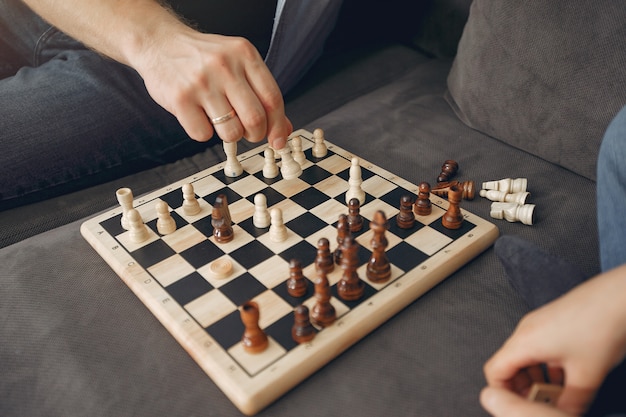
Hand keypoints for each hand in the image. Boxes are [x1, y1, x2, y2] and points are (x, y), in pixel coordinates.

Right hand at [133, 26, 291, 148]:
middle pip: (255, 119)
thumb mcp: (238, 64)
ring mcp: (202, 83)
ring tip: (220, 119)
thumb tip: (283, 128)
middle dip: (255, 135)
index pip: (272, 98)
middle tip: (248, 132)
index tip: (278, 140)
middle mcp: (225, 66)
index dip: (278, 125)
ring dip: (229, 135)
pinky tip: (198, 115)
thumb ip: (261, 93)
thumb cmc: (203, 58)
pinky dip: (203, 132)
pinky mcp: (180, 99)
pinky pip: (203, 135)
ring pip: (231, 132)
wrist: (159, 42)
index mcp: (244, 55)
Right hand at [482, 264, 625, 415]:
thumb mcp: (586, 375)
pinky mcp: (551, 322)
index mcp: (524, 341)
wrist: (617, 296)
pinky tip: (568, 376)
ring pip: (524, 357)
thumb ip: (571, 402)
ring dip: (536, 378)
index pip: (494, 371)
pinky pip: (538, 348)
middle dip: (522, 388)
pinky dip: (546, 366)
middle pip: (508, 365)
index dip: (502, 393)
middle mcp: (525, 330)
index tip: (518, 407)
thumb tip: (564, 414)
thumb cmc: (600, 325)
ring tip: (558, 393)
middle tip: (541, 403)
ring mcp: (537, 324)